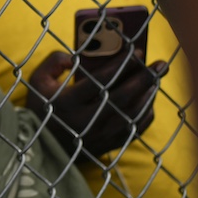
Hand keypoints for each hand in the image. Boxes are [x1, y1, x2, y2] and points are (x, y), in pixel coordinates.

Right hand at [27, 51, 167, 156]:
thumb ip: (54, 62)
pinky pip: (133, 131)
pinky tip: (149, 101)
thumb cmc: (41, 109)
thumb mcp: (37, 82)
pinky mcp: (107, 146)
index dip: (121, 65)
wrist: (41, 146)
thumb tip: (76, 57)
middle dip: (144, 78)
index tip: (136, 51)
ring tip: (157, 79)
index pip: (101, 80)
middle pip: (123, 98)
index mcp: (68, 103)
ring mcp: (99, 136)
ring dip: (148, 95)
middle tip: (160, 64)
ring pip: (132, 115)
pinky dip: (145, 115)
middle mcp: (86, 122)